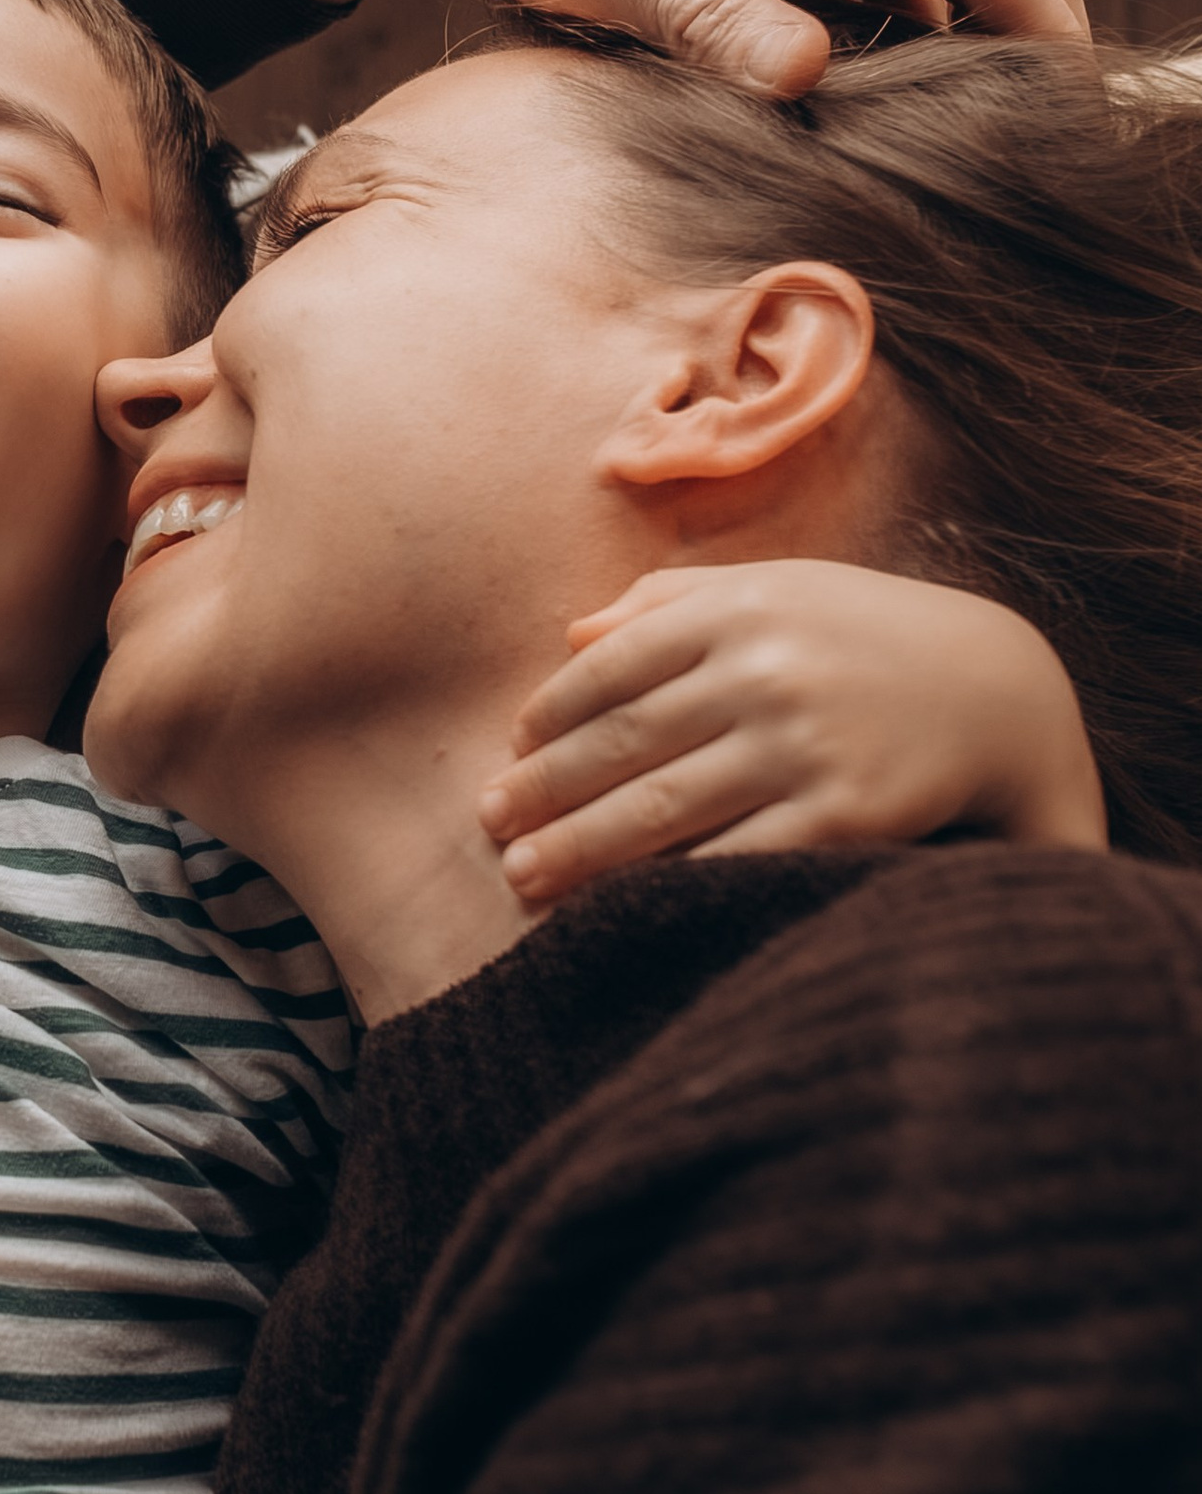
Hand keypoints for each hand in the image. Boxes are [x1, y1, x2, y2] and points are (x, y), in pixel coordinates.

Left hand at [479, 561, 1108, 899]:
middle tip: (490, 828)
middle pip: (624, 743)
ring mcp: (805, 744)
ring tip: (525, 878)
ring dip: (582, 848)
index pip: (610, 667)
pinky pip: (736, 855)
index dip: (550, 717)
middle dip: (545, 791)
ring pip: (665, 806)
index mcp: (737, 608)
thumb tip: (570, 636)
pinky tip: (621, 904)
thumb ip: (669, 603)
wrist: (1004, 690)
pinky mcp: (847, 813)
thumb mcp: (776, 589)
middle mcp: (765, 672)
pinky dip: (670, 883)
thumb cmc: (864, 635)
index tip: (510, 754)